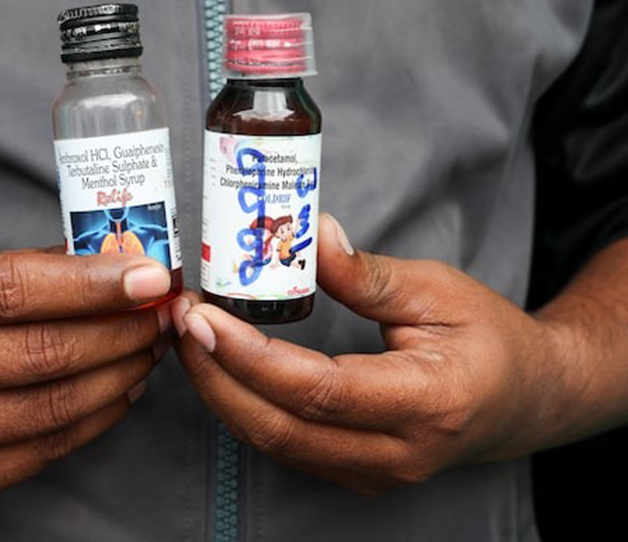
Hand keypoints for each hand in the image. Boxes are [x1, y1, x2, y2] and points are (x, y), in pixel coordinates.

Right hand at [0, 250, 172, 508]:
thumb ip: (21, 272)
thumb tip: (114, 263)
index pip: (11, 289)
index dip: (91, 283)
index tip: (150, 275)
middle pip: (42, 352)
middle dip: (121, 329)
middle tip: (162, 311)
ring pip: (54, 405)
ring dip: (120, 371)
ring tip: (150, 345)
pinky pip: (48, 447)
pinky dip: (98, 414)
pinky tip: (122, 386)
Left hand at [174, 213, 566, 494]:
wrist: (527, 398)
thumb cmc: (489, 338)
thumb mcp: (438, 290)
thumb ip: (367, 272)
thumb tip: (307, 234)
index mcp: (427, 402)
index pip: (319, 390)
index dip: (250, 355)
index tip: (203, 317)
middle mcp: (398, 453)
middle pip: (282, 427)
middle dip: (217, 375)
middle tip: (180, 322)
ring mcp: (376, 473)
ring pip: (275, 443)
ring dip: (222, 391)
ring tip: (190, 338)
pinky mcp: (357, 473)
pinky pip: (286, 445)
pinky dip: (245, 406)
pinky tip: (221, 366)